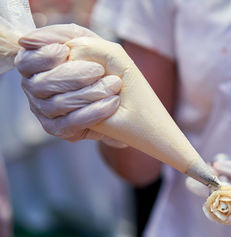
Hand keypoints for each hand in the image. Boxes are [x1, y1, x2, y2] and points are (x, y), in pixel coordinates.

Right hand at [15, 24, 126, 146]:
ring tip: (114, 85)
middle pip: (42, 84)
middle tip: (99, 70)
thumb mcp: (90, 43)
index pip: (26, 61)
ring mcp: (44, 111)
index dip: (44, 56)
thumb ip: (67, 35)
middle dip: (73, 75)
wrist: (126, 97)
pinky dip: (95, 112)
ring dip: (90, 93)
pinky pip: (72, 123)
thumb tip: (29, 40)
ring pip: (58, 104)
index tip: (66, 51)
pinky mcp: (59, 128)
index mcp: (35, 65)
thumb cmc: (102, 65)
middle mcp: (34, 88)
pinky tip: (112, 102)